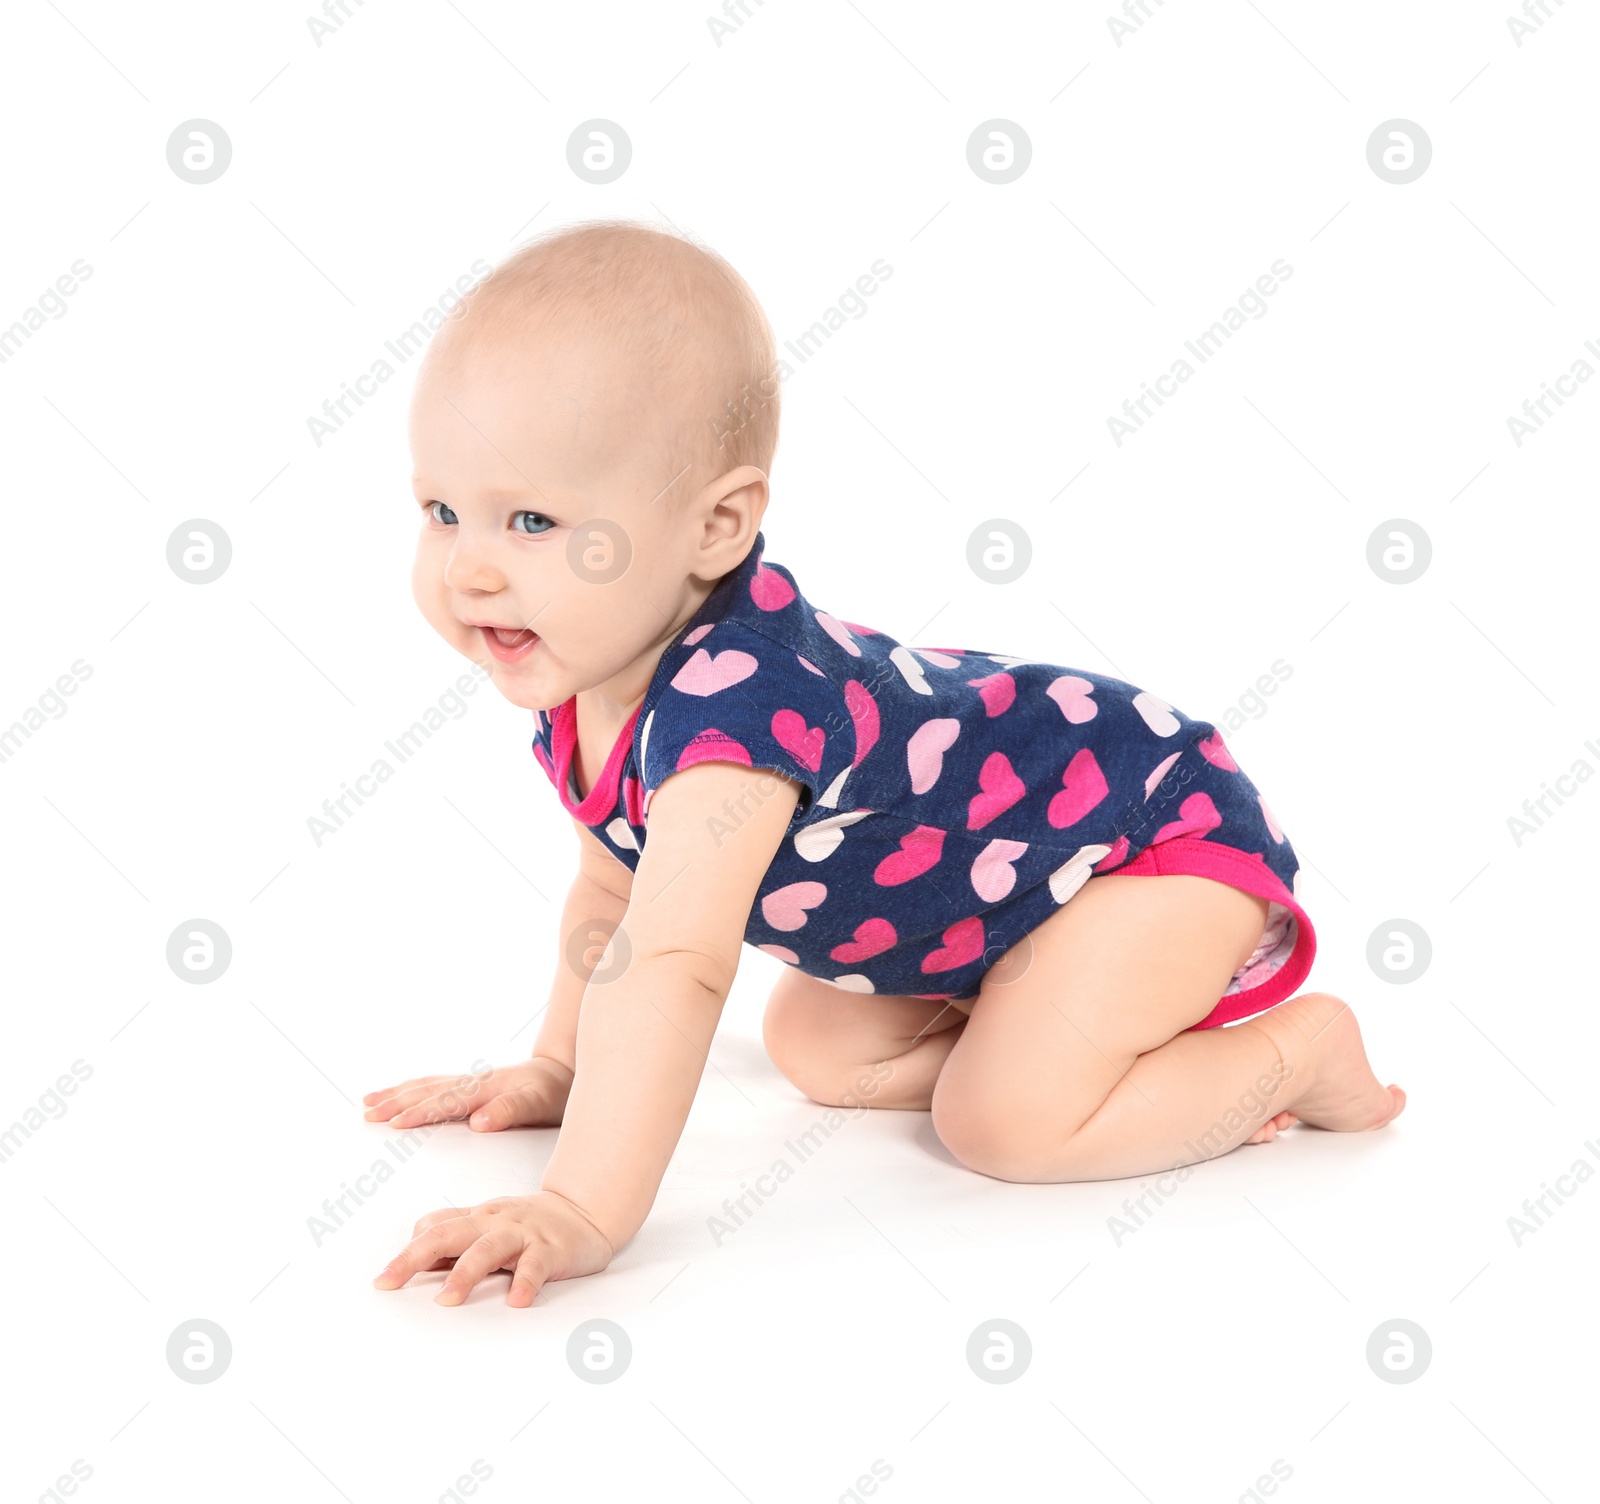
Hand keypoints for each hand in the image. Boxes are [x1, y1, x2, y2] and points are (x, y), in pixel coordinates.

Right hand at [362, 1057, 572, 1130]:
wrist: (562, 1071)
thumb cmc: (551, 1092)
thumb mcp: (538, 1105)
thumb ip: (510, 1112)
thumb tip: (479, 1123)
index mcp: (485, 1090)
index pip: (446, 1102)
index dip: (420, 1112)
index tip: (394, 1122)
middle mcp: (473, 1082)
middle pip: (428, 1090)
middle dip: (396, 1102)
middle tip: (367, 1113)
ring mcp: (469, 1081)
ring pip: (426, 1085)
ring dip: (397, 1093)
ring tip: (368, 1101)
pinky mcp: (470, 1085)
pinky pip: (434, 1084)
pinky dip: (412, 1088)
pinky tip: (400, 1093)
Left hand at [373, 1191, 613, 1306]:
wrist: (585, 1210)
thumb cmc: (529, 1224)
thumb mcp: (488, 1224)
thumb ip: (455, 1237)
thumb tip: (414, 1258)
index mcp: (476, 1218)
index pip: (434, 1227)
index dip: (407, 1252)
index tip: (382, 1282)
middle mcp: (493, 1222)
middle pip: (448, 1233)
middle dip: (414, 1258)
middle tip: (388, 1283)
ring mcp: (522, 1234)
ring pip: (488, 1249)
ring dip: (465, 1273)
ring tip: (447, 1301)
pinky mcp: (551, 1249)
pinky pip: (536, 1265)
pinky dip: (525, 1282)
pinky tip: (517, 1302)